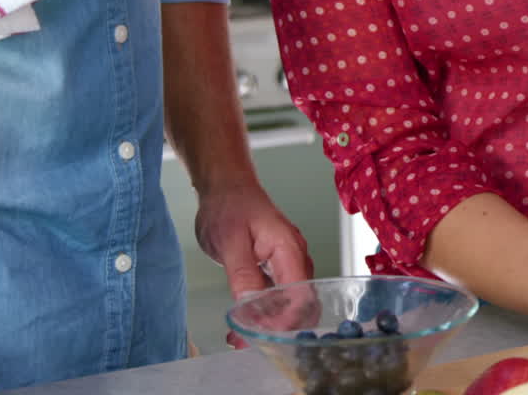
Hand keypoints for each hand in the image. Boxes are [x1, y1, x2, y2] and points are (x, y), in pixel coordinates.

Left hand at [194, 180, 314, 347]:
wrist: (226, 187)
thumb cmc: (229, 206)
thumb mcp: (230, 241)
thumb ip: (243, 274)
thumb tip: (250, 306)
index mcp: (289, 249)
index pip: (300, 294)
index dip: (285, 320)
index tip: (261, 336)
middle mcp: (296, 258)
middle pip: (301, 303)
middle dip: (278, 328)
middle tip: (245, 341)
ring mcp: (288, 263)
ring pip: (290, 302)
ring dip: (269, 323)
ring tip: (239, 337)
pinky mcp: (277, 267)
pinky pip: (278, 295)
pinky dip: (264, 312)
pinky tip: (244, 322)